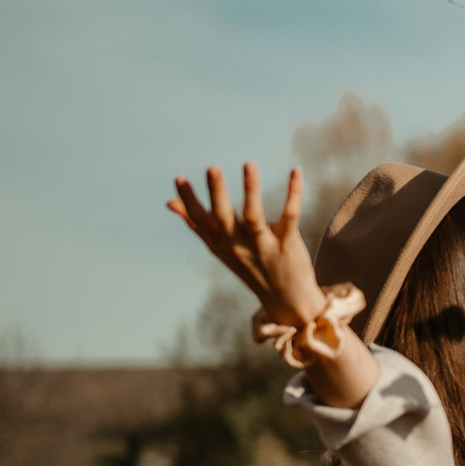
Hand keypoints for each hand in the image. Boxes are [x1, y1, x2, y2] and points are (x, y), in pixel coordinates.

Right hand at [168, 164, 323, 327]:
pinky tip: (295, 171)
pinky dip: (294, 193)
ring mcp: (263, 246)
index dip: (189, 201)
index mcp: (220, 244)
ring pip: (254, 216)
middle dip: (217, 193)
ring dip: (251, 189)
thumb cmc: (251, 268)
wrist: (287, 301)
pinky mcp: (287, 244)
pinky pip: (290, 215)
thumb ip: (197, 224)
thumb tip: (169, 202)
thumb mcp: (220, 248)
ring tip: (248, 164)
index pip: (199, 221)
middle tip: (212, 168)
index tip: (179, 178)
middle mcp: (238, 245)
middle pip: (223, 217)